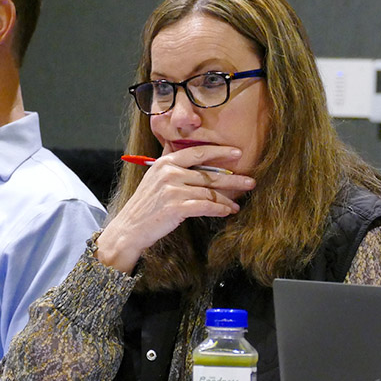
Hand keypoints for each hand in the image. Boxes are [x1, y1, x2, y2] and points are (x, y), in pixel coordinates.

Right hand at [96, 146, 254, 272]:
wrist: (130, 228)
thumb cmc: (145, 206)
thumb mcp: (154, 179)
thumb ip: (171, 166)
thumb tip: (190, 153)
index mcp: (165, 163)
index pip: (197, 152)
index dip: (219, 152)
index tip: (237, 152)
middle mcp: (169, 173)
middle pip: (208, 174)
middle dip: (232, 179)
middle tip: (250, 181)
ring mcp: (172, 190)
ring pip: (209, 192)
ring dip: (227, 200)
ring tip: (238, 204)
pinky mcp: (176, 207)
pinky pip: (206, 206)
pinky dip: (219, 209)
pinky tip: (228, 211)